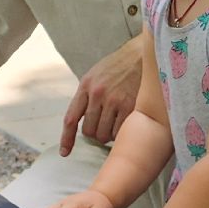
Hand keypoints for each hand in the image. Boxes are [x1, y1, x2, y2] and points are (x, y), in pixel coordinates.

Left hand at [62, 38, 142, 155]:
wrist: (143, 54)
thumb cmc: (119, 67)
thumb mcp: (96, 75)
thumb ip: (87, 95)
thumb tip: (80, 121)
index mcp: (86, 85)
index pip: (71, 118)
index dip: (67, 138)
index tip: (66, 153)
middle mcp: (98, 93)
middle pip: (89, 131)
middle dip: (95, 132)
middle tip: (105, 125)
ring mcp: (114, 100)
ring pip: (104, 135)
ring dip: (109, 134)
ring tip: (117, 122)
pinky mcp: (131, 106)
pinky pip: (120, 132)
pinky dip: (122, 132)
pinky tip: (127, 122)